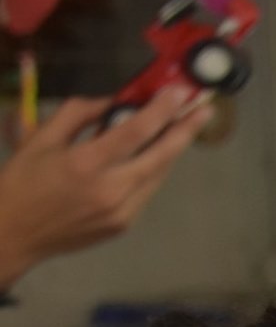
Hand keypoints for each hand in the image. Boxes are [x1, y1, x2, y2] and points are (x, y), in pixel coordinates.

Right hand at [0, 89, 211, 290]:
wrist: (12, 233)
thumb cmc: (21, 182)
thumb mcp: (40, 139)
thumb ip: (78, 115)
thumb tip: (113, 101)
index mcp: (86, 163)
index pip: (136, 131)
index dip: (162, 110)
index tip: (180, 92)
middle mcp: (110, 189)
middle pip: (161, 156)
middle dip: (186, 131)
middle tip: (205, 110)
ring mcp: (121, 211)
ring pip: (157, 175)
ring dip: (170, 151)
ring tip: (182, 128)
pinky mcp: (123, 225)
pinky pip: (146, 191)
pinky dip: (151, 171)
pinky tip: (152, 157)